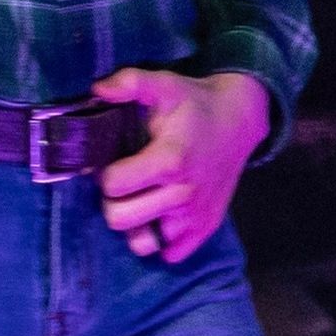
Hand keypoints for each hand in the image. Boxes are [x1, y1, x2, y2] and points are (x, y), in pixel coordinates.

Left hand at [91, 67, 271, 261]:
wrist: (240, 120)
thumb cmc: (195, 103)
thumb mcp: (163, 84)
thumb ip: (128, 83)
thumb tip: (96, 88)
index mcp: (169, 160)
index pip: (113, 185)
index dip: (105, 173)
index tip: (113, 162)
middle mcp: (182, 194)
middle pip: (120, 219)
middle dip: (113, 201)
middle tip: (123, 183)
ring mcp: (195, 215)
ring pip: (143, 242)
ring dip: (136, 222)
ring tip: (141, 199)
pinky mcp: (206, 227)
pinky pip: (172, 253)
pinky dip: (161, 238)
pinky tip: (159, 214)